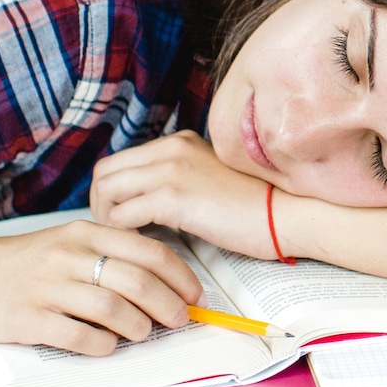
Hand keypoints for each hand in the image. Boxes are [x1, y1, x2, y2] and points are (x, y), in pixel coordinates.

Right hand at [0, 220, 202, 355]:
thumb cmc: (19, 264)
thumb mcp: (64, 244)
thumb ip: (106, 256)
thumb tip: (160, 284)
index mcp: (83, 234)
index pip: (149, 251)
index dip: (180, 276)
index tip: (195, 296)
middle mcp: (68, 256)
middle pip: (137, 281)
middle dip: (168, 305)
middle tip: (179, 321)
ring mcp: (46, 288)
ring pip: (112, 308)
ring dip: (138, 327)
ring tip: (141, 334)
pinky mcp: (26, 319)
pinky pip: (78, 336)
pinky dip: (102, 345)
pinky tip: (107, 345)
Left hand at [91, 129, 275, 258]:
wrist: (285, 213)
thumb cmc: (255, 206)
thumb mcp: (211, 178)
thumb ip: (181, 178)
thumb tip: (147, 202)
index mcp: (180, 142)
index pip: (121, 160)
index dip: (113, 191)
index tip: (122, 215)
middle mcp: (171, 148)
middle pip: (104, 171)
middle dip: (100, 204)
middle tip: (116, 230)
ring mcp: (171, 169)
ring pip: (106, 190)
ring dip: (107, 218)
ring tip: (127, 238)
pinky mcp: (174, 197)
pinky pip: (123, 215)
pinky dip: (122, 232)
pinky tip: (141, 244)